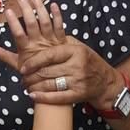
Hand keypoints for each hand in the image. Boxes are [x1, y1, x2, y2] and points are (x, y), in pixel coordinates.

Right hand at [0, 0, 64, 79]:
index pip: (18, 33)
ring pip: (45, 22)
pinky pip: (60, 26)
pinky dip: (58, 15)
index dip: (14, 22)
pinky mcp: (61, 40)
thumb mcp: (16, 64)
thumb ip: (3, 55)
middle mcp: (38, 43)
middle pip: (32, 24)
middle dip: (26, 10)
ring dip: (40, 8)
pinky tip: (54, 4)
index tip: (8, 11)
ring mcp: (50, 41)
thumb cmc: (33, 72)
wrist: (53, 82)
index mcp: (26, 48)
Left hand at [0, 14, 118, 107]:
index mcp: (75, 51)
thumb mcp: (78, 47)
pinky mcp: (79, 94)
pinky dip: (43, 97)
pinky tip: (33, 96)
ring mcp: (78, 81)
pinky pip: (57, 97)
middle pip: (47, 71)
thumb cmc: (88, 62)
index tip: (23, 68)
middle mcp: (77, 65)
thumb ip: (61, 41)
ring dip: (34, 87)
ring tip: (27, 86)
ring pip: (50, 84)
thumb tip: (39, 32)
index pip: (49, 55)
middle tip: (23, 79)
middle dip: (31, 77)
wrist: (106, 82)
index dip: (33, 62)